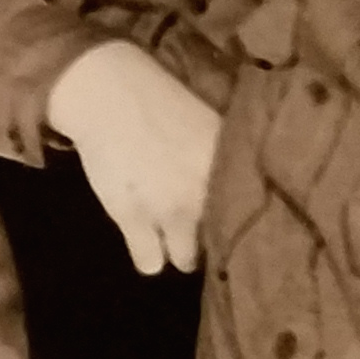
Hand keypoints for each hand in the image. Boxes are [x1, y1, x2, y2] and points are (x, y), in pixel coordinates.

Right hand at [46, 42, 226, 276]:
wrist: (110, 96)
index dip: (238, 219)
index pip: (249, 214)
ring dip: (178, 250)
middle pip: (220, 243)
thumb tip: (244, 187)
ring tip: (169, 236)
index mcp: (232, 167)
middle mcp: (206, 193)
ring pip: (185, 259)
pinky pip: (149, 262)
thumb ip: (229, 159)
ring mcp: (170, 210)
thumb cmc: (161, 100)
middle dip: (208, 237)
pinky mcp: (135, 219)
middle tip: (195, 225)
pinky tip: (145, 242)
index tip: (229, 219)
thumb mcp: (212, 126)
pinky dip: (148, 255)